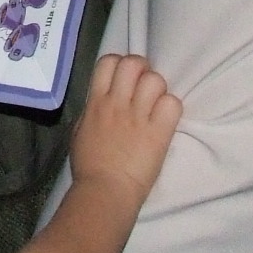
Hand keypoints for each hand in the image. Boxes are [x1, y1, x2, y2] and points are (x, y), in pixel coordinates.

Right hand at [68, 54, 180, 204]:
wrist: (105, 191)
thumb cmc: (89, 166)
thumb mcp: (80, 131)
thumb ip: (92, 111)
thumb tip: (101, 101)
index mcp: (96, 102)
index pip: (109, 62)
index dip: (120, 64)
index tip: (125, 79)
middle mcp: (117, 103)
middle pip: (134, 63)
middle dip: (142, 69)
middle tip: (145, 88)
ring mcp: (138, 116)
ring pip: (155, 80)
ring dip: (158, 90)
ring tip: (156, 106)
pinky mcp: (158, 132)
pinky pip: (172, 104)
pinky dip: (170, 108)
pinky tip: (165, 120)